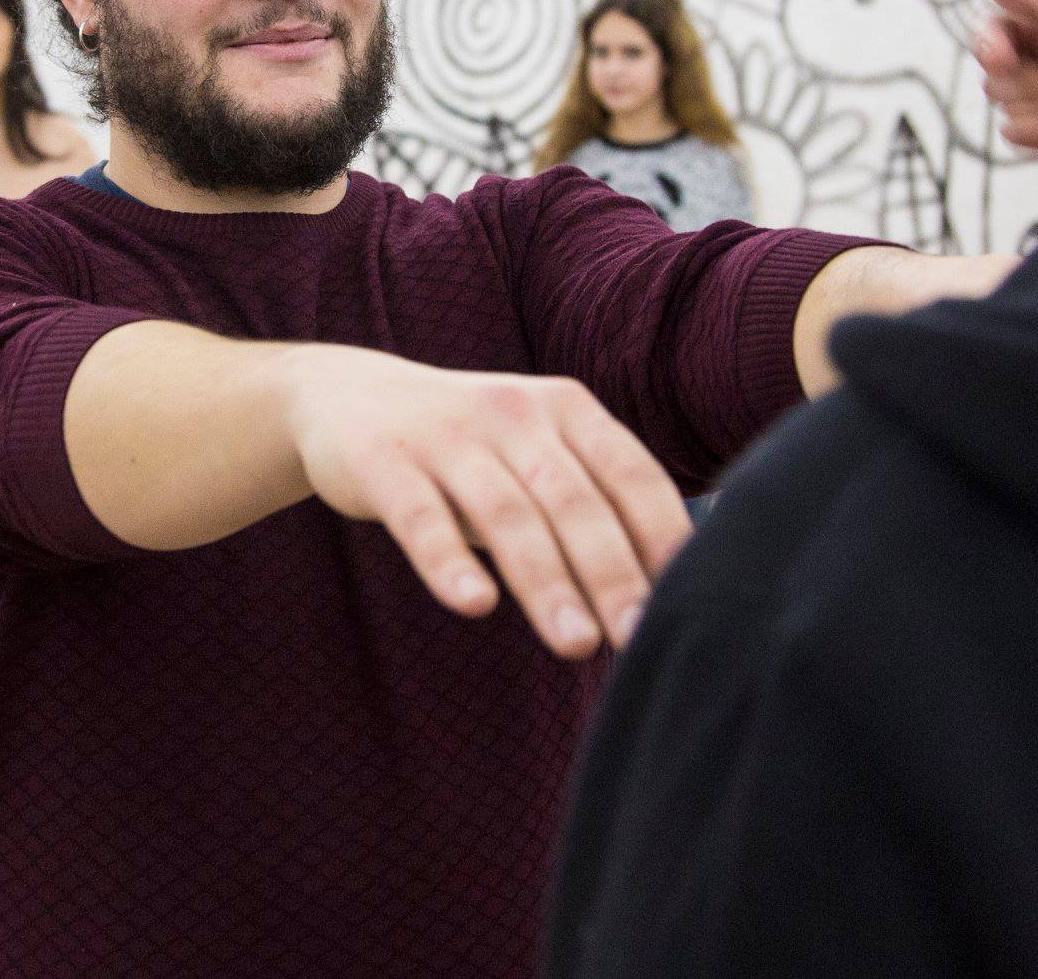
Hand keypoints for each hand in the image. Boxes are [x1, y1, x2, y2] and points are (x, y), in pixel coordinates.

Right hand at [284, 347, 691, 659]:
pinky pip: (421, 518)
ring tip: (576, 644)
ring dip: (545, 583)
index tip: (689, 601)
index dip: (663, 537)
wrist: (347, 395)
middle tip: (638, 638)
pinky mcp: (384, 461)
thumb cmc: (473, 448)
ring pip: (507, 516)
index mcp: (568, 410)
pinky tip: (473, 604)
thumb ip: (595, 503)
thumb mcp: (538, 453)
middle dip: (612, 574)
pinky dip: (448, 560)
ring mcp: (448, 436)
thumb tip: (674, 589)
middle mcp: (515, 415)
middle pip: (575, 503)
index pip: (632, 474)